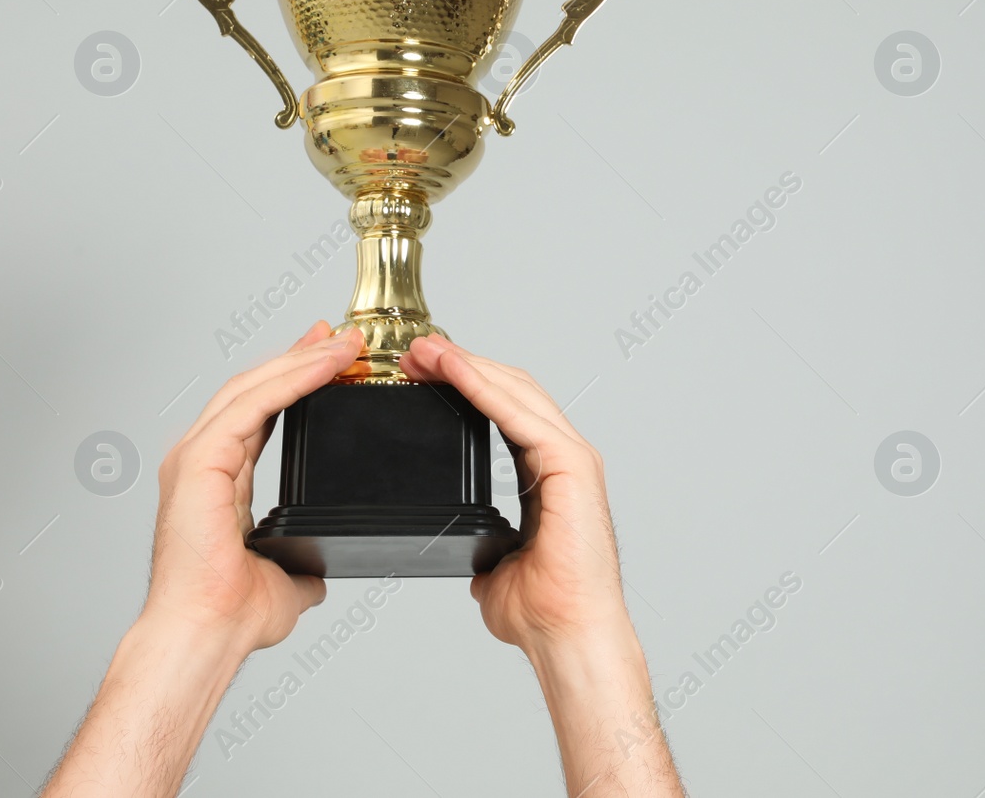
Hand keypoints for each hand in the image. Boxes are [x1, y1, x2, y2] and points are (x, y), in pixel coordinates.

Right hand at [40, 323, 365, 797]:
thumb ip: (297, 562)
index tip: (328, 356)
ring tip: (343, 342)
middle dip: (299, 355)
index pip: (257, 411)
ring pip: (252, 388)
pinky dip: (291, 380)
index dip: (292, 378)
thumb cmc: (231, 613)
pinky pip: (253, 406)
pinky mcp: (200, 461)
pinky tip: (324, 365)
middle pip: (254, 387)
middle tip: (341, 335)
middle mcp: (201, 460)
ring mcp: (196, 457)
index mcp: (217, 479)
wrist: (207, 633)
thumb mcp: (284, 576)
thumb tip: (315, 572)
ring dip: (301, 360)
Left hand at [400, 336, 682, 796]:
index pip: (505, 410)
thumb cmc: (542, 609)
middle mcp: (564, 457)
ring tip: (423, 350)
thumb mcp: (494, 563)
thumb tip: (468, 556)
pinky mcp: (571, 464)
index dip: (465, 384)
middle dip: (461, 363)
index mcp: (546, 474)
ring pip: (517, 390)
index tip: (420, 371)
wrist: (567, 633)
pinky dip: (483, 388)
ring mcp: (572, 457)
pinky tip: (452, 371)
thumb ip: (485, 546)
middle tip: (413, 350)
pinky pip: (520, 414)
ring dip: (467, 365)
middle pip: (511, 389)